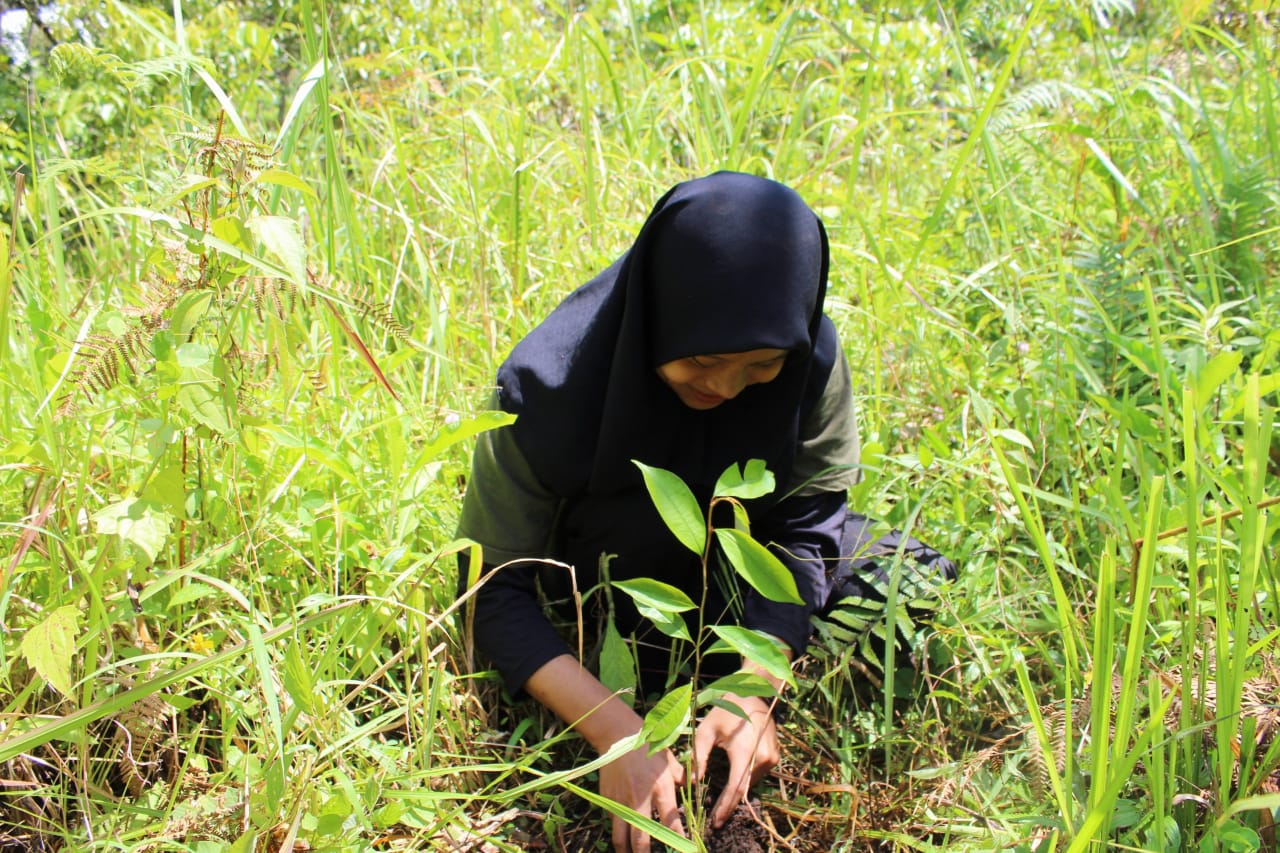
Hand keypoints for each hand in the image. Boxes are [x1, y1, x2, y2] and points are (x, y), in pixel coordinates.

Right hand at [599, 741, 685, 851]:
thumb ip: (682, 778)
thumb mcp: (670, 761)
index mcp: (660, 788)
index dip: (678, 839)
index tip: (685, 849)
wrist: (618, 735)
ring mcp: (621, 801)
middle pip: (642, 838)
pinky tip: (623, 843)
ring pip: (622, 837)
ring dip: (627, 852)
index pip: (671, 821)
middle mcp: (640, 799)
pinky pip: (613, 824)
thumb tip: (694, 788)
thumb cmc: (648, 748)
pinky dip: (618, 837)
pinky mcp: (608, 800)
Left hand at [692, 693, 779, 827]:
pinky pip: (757, 776)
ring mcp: (771, 758)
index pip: (736, 787)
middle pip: (744, 789)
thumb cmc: (726, 709)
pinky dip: (744, 783)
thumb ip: (698, 757)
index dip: (725, 806)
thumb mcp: (707, 730)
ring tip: (720, 805)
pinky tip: (732, 787)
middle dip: (729, 805)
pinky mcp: (774, 757)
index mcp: (745, 750)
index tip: (715, 821)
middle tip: (715, 820)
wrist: (753, 694)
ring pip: (751, 784)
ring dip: (737, 794)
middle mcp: (762, 757)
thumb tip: (692, 782)